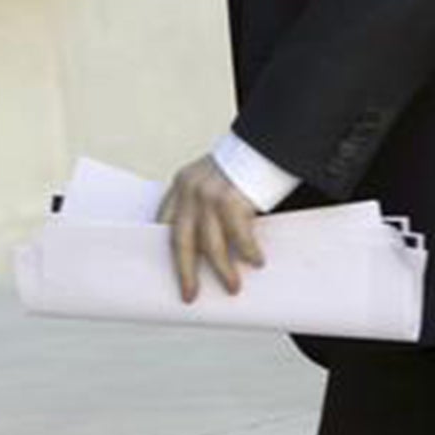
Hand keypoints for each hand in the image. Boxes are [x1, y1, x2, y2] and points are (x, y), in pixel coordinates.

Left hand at [157, 154, 265, 302]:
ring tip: (233, 286)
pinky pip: (238, 236)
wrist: (269, 139)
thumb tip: (207, 246)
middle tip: (190, 294)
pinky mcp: (230, 198)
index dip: (168, 250)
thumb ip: (206, 206)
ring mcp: (208, 193)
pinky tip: (256, 261)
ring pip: (210, 245)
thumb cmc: (247, 163)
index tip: (172, 271)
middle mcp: (191, 188)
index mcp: (183, 183)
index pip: (166, 222)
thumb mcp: (216, 180)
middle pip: (180, 240)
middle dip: (185, 271)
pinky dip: (248, 251)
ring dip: (223, 270)